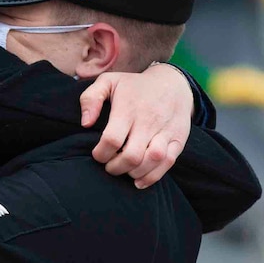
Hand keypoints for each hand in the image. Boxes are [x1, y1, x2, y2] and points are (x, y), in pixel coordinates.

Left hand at [79, 63, 192, 188]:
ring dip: (134, 173)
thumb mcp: (109, 82)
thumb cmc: (134, 86)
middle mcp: (148, 121)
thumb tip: (85, 123)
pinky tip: (139, 180)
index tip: (97, 154)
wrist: (173, 83)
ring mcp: (165, 131)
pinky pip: (168, 163)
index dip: (101, 153)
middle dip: (115, 167)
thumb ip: (90, 99)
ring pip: (152, 160)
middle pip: (132, 155)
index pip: (112, 139)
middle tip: (109, 166)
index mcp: (128, 108)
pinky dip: (153, 177)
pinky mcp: (178, 139)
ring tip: (124, 170)